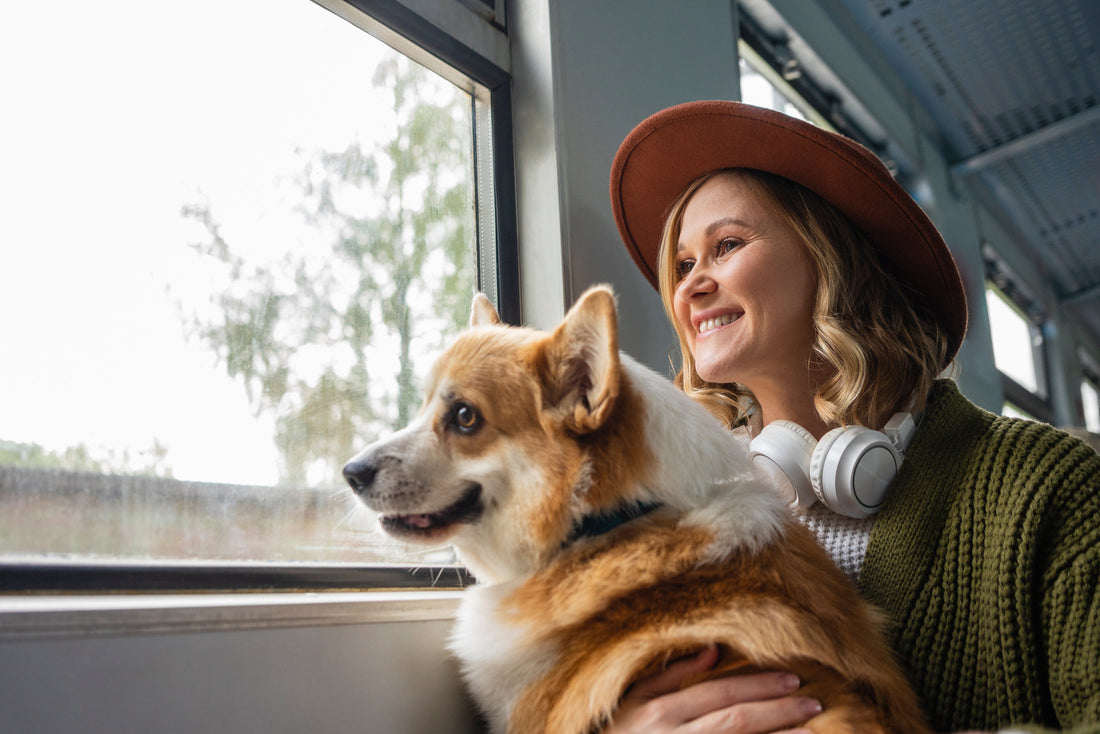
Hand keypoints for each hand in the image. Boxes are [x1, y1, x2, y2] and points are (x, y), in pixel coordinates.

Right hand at [603, 645, 822, 733]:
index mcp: (658, 712)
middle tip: (813, 701)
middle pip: (735, 720)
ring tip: (810, 730)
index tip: (793, 679)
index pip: (719, 694)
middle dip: (777, 710)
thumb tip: (713, 651)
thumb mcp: (633, 701)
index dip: (758, 686)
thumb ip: (671, 676)